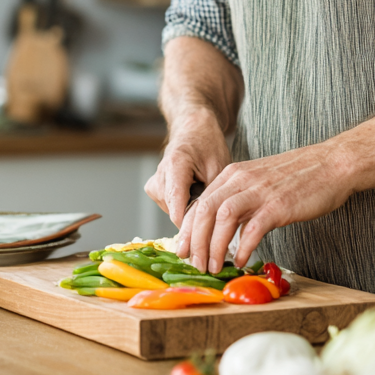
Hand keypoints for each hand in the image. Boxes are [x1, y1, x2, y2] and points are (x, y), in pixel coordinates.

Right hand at [145, 109, 230, 226]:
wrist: (194, 129)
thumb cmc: (209, 145)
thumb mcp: (219, 168)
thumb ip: (211, 198)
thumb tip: (213, 231)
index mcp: (175, 166)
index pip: (177, 208)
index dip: (192, 229)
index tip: (206, 245)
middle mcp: (160, 176)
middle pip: (175, 214)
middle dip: (195, 221)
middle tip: (216, 221)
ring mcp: (155, 183)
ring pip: (173, 213)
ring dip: (190, 212)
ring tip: (204, 196)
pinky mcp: (155, 189)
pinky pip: (170, 208)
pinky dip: (184, 207)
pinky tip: (195, 195)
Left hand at [176, 141, 352, 272]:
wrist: (332, 163)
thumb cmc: (298, 176)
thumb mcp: (259, 180)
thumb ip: (240, 197)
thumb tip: (223, 227)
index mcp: (234, 173)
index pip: (200, 202)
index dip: (188, 229)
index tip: (184, 250)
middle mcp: (242, 179)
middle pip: (205, 210)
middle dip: (195, 241)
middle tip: (195, 264)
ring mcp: (260, 191)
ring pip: (223, 217)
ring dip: (214, 246)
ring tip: (214, 267)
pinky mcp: (279, 205)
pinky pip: (253, 228)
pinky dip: (243, 247)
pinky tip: (240, 260)